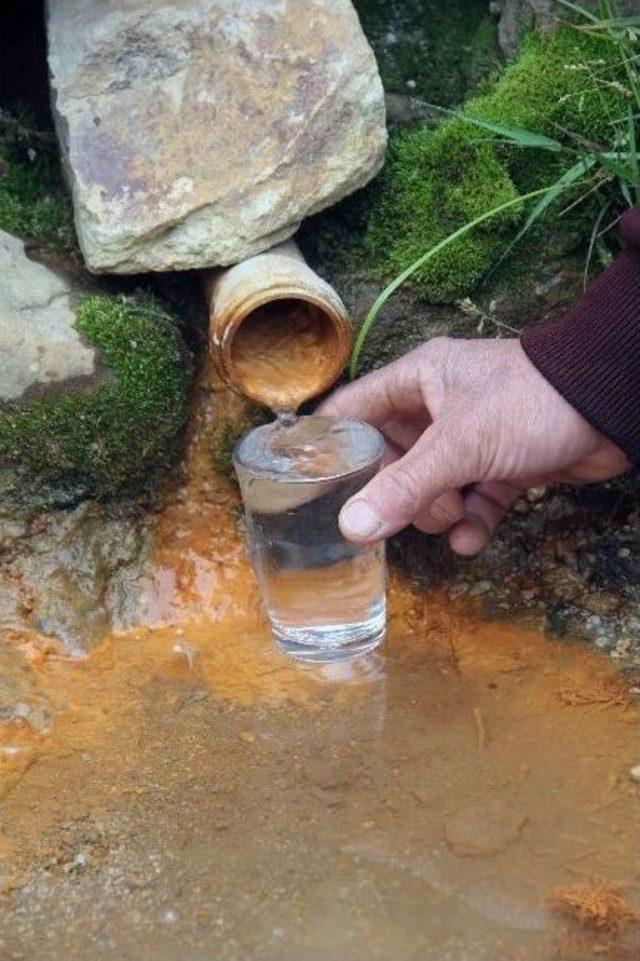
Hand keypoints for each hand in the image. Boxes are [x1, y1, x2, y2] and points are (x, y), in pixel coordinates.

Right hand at [318, 337, 629, 554]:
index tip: (314, 488)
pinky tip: (472, 541)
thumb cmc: (527, 402)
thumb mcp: (459, 445)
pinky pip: (472, 500)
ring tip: (459, 513)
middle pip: (391, 460)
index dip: (332, 448)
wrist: (610, 404)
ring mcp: (471, 438)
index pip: (354, 412)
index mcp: (417, 380)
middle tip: (410, 508)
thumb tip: (351, 529)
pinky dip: (471, 522)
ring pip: (431, 485)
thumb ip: (404, 487)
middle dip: (398, 494)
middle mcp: (437, 406)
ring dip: (438, 511)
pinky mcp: (502, 465)